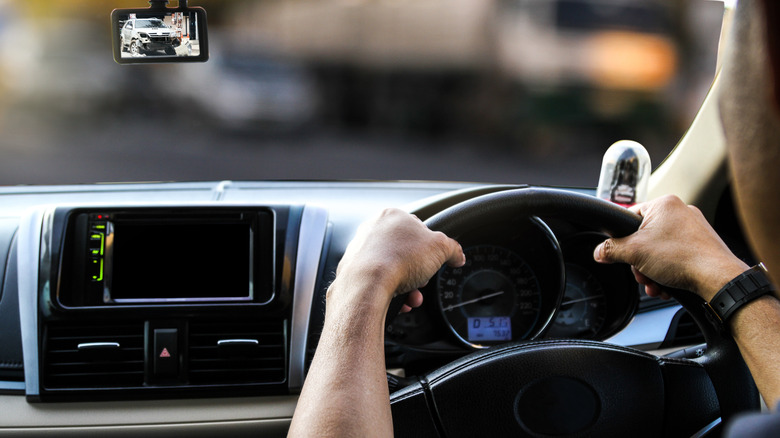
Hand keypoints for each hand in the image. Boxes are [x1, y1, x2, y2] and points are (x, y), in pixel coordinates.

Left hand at [329, 208, 465, 312]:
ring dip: (406, 284)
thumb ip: (453, 249)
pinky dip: (388, 291)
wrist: (367, 285)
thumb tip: (457, 255)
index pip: (418, 227)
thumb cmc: (398, 260)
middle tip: (422, 281)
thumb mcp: (440, 249)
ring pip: (391, 268)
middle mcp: (372, 229)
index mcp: (392, 215)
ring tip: (411, 296)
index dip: (430, 247)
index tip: (435, 260)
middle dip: (418, 271)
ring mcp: (359, 249)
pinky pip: (376, 280)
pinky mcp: (351, 270)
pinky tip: (397, 301)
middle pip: (405, 251)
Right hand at [593, 195, 747, 300]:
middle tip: (642, 273)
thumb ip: (610, 249)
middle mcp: (680, 212)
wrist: (717, 278)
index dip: (622, 238)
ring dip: (651, 271)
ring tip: (656, 283)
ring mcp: (693, 230)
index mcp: (664, 204)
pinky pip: (674, 257)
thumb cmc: (683, 258)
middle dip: (639, 262)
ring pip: (658, 251)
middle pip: (643, 238)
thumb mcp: (634, 252)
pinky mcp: (701, 246)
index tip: (621, 253)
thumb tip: (599, 251)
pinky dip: (667, 273)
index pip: (630, 216)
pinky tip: (667, 285)